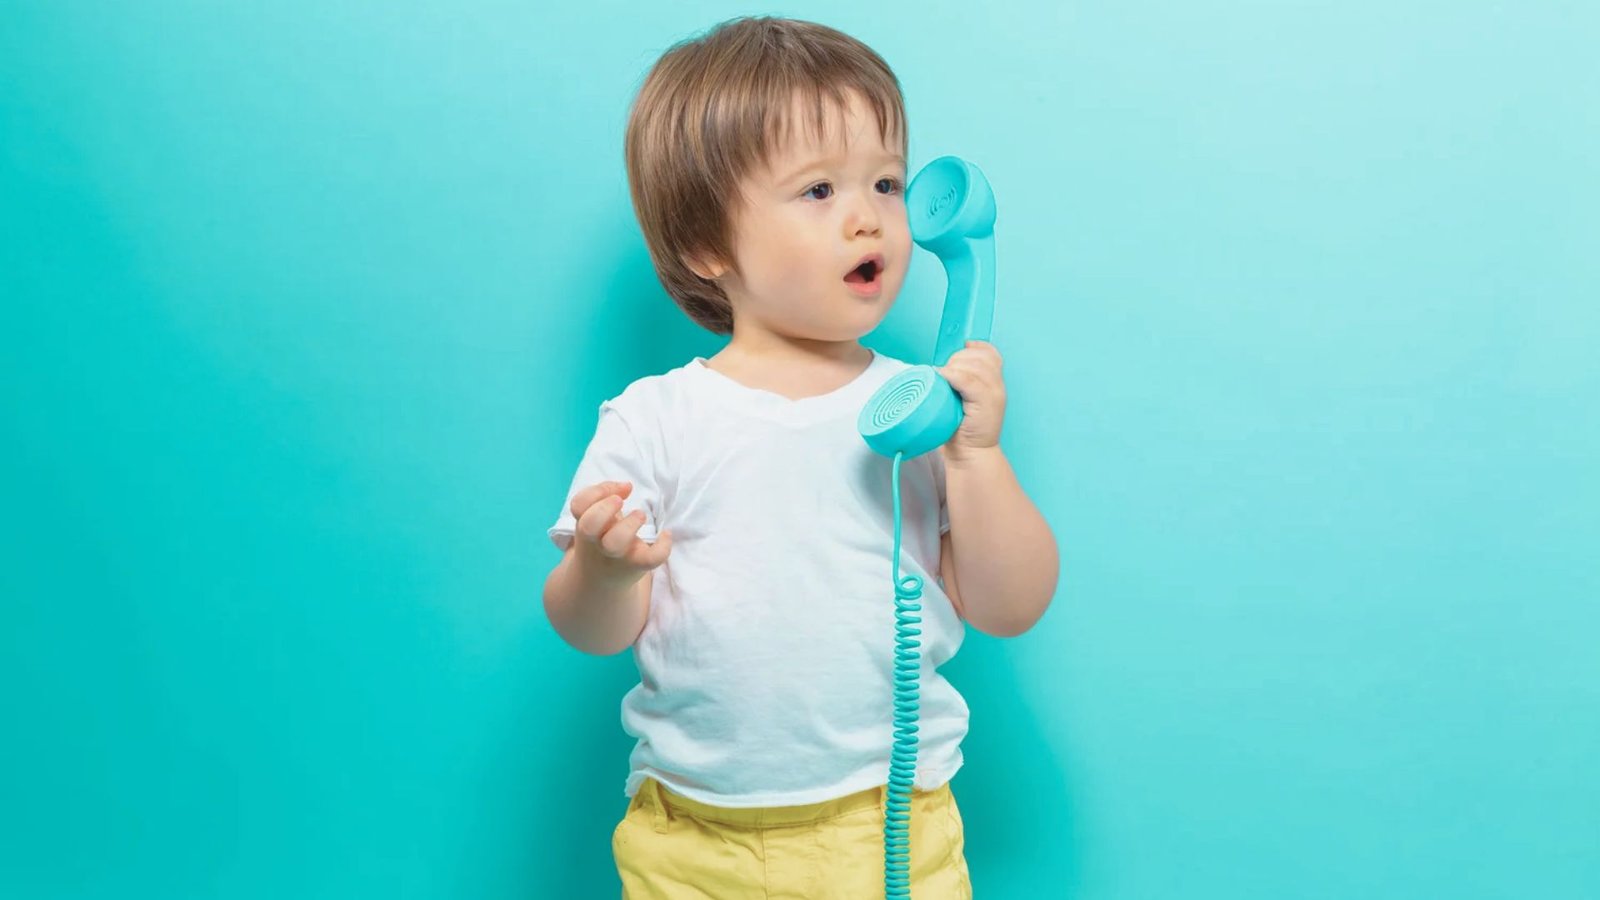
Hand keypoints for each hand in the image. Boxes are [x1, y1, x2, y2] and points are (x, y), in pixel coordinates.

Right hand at [570, 481, 672, 582]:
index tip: (618, 492)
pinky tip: (665, 534)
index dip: (596, 492)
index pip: (579, 505)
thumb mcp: (596, 519)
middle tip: (621, 501)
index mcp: (587, 525)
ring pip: (615, 543)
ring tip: (641, 515)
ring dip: (628, 525)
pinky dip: (662, 546)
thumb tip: (626, 486)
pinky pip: (650, 559)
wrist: (600, 583)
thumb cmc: (601, 540)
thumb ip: (605, 497)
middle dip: (604, 508)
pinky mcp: (636, 566)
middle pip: (589, 525)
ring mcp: (615, 555)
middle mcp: (597, 541)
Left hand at [937, 340, 1005, 464]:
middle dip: (958, 359)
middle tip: (945, 375)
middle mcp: (997, 385)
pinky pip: (968, 379)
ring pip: (973, 365)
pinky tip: (943, 378)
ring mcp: (994, 393)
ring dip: (954, 367)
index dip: (975, 347)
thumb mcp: (964, 400)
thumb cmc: (962, 428)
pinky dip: (953, 375)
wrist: (971, 454)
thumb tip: (942, 366)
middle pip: (979, 356)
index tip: (961, 349)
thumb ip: (960, 382)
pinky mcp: (986, 401)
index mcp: (994, 383)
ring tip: (944, 380)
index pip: (990, 354)